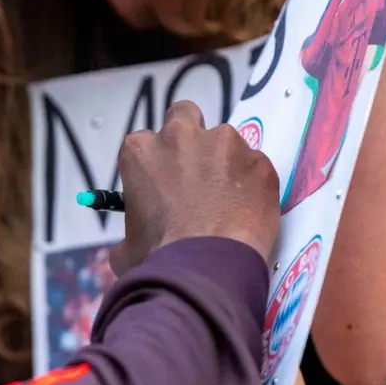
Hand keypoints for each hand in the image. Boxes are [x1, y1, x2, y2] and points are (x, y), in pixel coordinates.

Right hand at [111, 100, 280, 274]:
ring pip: (226, 141)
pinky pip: (256, 167)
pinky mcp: (258, 161)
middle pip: (185, 115)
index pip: (147, 140)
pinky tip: (249, 212)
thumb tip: (129, 247)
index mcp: (141, 151)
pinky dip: (253, 184)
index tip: (166, 183)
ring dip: (225, 161)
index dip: (159, 162)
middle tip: (197, 171)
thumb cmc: (163, 257)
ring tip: (228, 200)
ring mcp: (224, 144)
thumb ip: (129, 235)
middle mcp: (180, 136)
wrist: (207, 269)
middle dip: (191, 136)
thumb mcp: (127, 247)